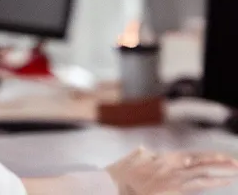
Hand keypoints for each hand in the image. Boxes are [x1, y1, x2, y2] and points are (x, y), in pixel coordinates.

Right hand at [105, 146, 237, 193]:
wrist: (116, 184)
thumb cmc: (123, 173)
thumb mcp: (134, 159)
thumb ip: (143, 154)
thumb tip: (145, 150)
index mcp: (165, 158)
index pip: (193, 156)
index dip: (210, 156)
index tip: (224, 157)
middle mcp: (171, 167)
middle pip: (201, 164)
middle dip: (220, 164)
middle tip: (236, 163)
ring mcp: (172, 180)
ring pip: (202, 177)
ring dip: (219, 176)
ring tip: (233, 175)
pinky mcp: (171, 191)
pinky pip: (194, 188)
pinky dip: (208, 185)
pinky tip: (218, 184)